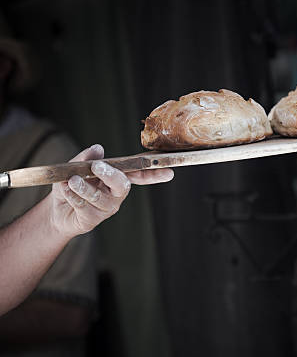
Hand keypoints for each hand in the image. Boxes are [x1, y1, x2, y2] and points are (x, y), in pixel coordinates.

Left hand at [49, 144, 173, 236]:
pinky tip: (66, 190)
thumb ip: (85, 158)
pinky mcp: (93, 220)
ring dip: (83, 187)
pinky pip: (84, 206)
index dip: (155, 174)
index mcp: (117, 179)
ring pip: (99, 196)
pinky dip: (72, 195)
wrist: (54, 211)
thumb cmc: (69, 185)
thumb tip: (98, 148)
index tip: (169, 172)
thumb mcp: (74, 167)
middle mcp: (116, 194)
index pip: (139, 175)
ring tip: (71, 180)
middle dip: (111, 175)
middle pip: (122, 185)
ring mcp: (106, 208)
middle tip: (97, 167)